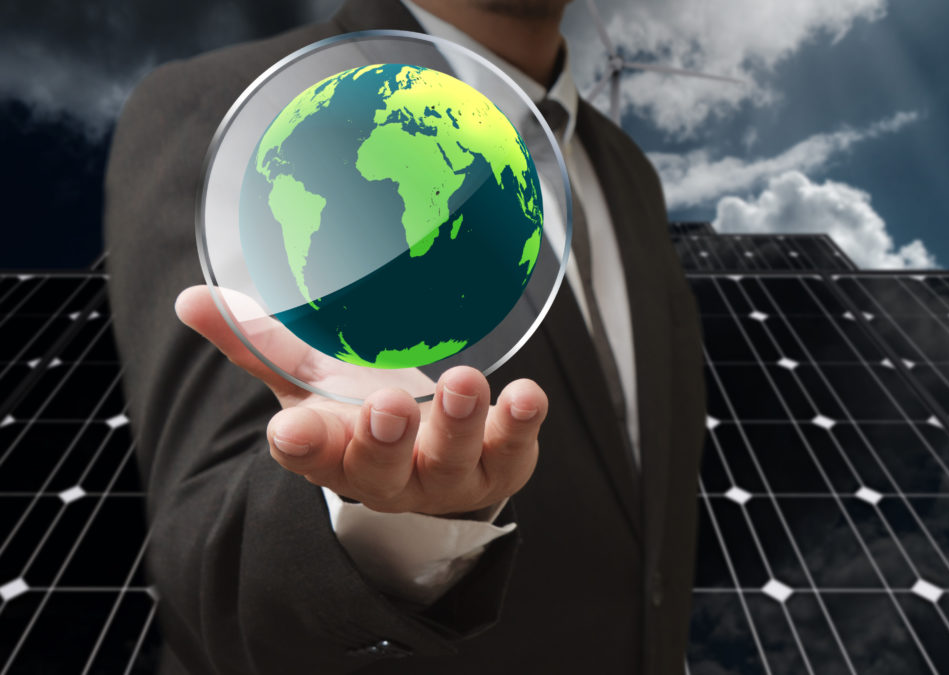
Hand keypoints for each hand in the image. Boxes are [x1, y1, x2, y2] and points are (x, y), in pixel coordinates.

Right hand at [174, 285, 547, 516]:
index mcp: (336, 452)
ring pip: (449, 460)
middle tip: (387, 407)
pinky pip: (513, 451)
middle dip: (384, 440)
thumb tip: (191, 298)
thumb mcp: (313, 379)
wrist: (432, 461)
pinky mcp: (499, 466)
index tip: (290, 432)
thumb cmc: (361, 414)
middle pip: (379, 468)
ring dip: (459, 424)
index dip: (302, 446)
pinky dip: (521, 424)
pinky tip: (528, 395)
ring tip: (466, 383)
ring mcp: (445, 476)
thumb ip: (261, 342)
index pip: (309, 455)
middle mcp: (389, 474)